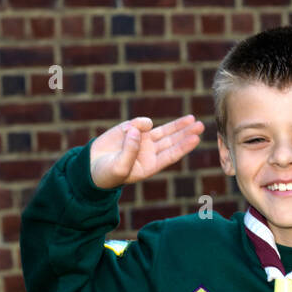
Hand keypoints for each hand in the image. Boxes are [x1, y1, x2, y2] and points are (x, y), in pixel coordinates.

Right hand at [88, 115, 203, 189]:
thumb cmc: (106, 173)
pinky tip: (135, 128)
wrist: (90, 166)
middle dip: (186, 133)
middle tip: (200, 125)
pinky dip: (140, 123)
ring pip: (163, 131)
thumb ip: (130, 150)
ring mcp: (142, 140)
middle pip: (172, 141)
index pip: (171, 155)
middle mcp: (150, 153)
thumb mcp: (119, 167)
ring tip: (192, 118)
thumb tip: (139, 130)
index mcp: (151, 165)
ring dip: (178, 125)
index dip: (184, 147)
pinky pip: (140, 123)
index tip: (196, 138)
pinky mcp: (131, 130)